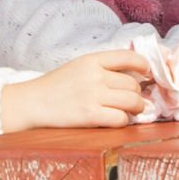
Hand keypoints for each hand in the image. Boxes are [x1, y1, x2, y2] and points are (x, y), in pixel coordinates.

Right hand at [3, 46, 157, 131]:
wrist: (31, 102)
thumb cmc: (56, 86)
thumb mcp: (78, 67)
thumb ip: (102, 68)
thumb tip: (134, 77)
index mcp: (92, 60)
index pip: (129, 57)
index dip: (143, 66)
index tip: (147, 73)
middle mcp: (95, 75)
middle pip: (133, 85)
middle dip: (138, 94)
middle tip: (134, 100)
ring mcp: (93, 95)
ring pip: (132, 102)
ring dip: (136, 108)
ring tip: (131, 111)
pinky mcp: (90, 115)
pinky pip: (121, 119)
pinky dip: (123, 121)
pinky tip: (117, 120)